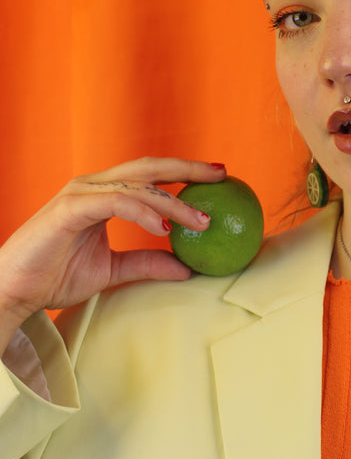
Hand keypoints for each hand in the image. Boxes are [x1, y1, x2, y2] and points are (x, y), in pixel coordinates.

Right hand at [0, 157, 226, 351]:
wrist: (14, 291)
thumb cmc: (54, 277)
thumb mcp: (112, 271)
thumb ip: (146, 264)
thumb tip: (187, 269)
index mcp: (103, 194)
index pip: (150, 176)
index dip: (183, 173)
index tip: (218, 177)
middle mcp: (93, 186)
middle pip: (149, 167)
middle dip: (188, 169)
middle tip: (222, 174)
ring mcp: (80, 193)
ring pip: (138, 185)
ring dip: (173, 201)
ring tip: (201, 219)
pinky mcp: (70, 208)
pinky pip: (116, 202)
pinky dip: (144, 211)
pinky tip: (165, 226)